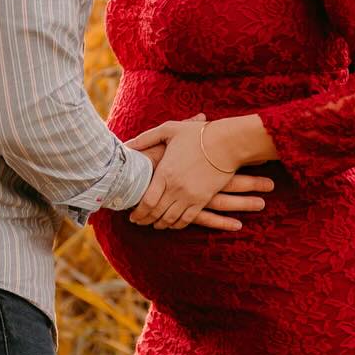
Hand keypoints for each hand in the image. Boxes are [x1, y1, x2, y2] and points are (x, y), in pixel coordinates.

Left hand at [130, 116, 260, 230]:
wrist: (228, 143)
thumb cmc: (198, 134)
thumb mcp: (169, 130)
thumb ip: (146, 138)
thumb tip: (126, 145)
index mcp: (165, 172)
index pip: (146, 201)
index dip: (138, 212)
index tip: (131, 215)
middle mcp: (176, 188)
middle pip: (156, 213)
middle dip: (145, 220)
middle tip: (138, 221)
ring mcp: (190, 196)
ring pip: (170, 219)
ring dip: (160, 224)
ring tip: (153, 224)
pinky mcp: (203, 200)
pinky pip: (187, 219)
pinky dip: (177, 225)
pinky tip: (172, 224)